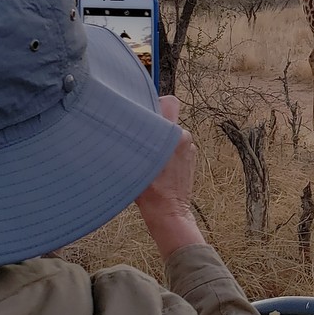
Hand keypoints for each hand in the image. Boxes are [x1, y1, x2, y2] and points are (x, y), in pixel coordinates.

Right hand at [135, 96, 205, 259]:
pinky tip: (155, 165)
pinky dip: (166, 151)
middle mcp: (184, 137)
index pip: (170, 102)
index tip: (143, 111)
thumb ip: (133, 141)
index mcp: (173, 135)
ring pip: (170, 134)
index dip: (156, 103)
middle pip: (167, 119)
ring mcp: (189, 148)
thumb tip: (123, 125)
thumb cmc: (150, 192)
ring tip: (145, 155)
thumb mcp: (135, 163)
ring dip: (159, 140)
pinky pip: (175, 146)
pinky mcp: (190, 158)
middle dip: (154, 125)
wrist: (169, 213)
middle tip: (139, 136)